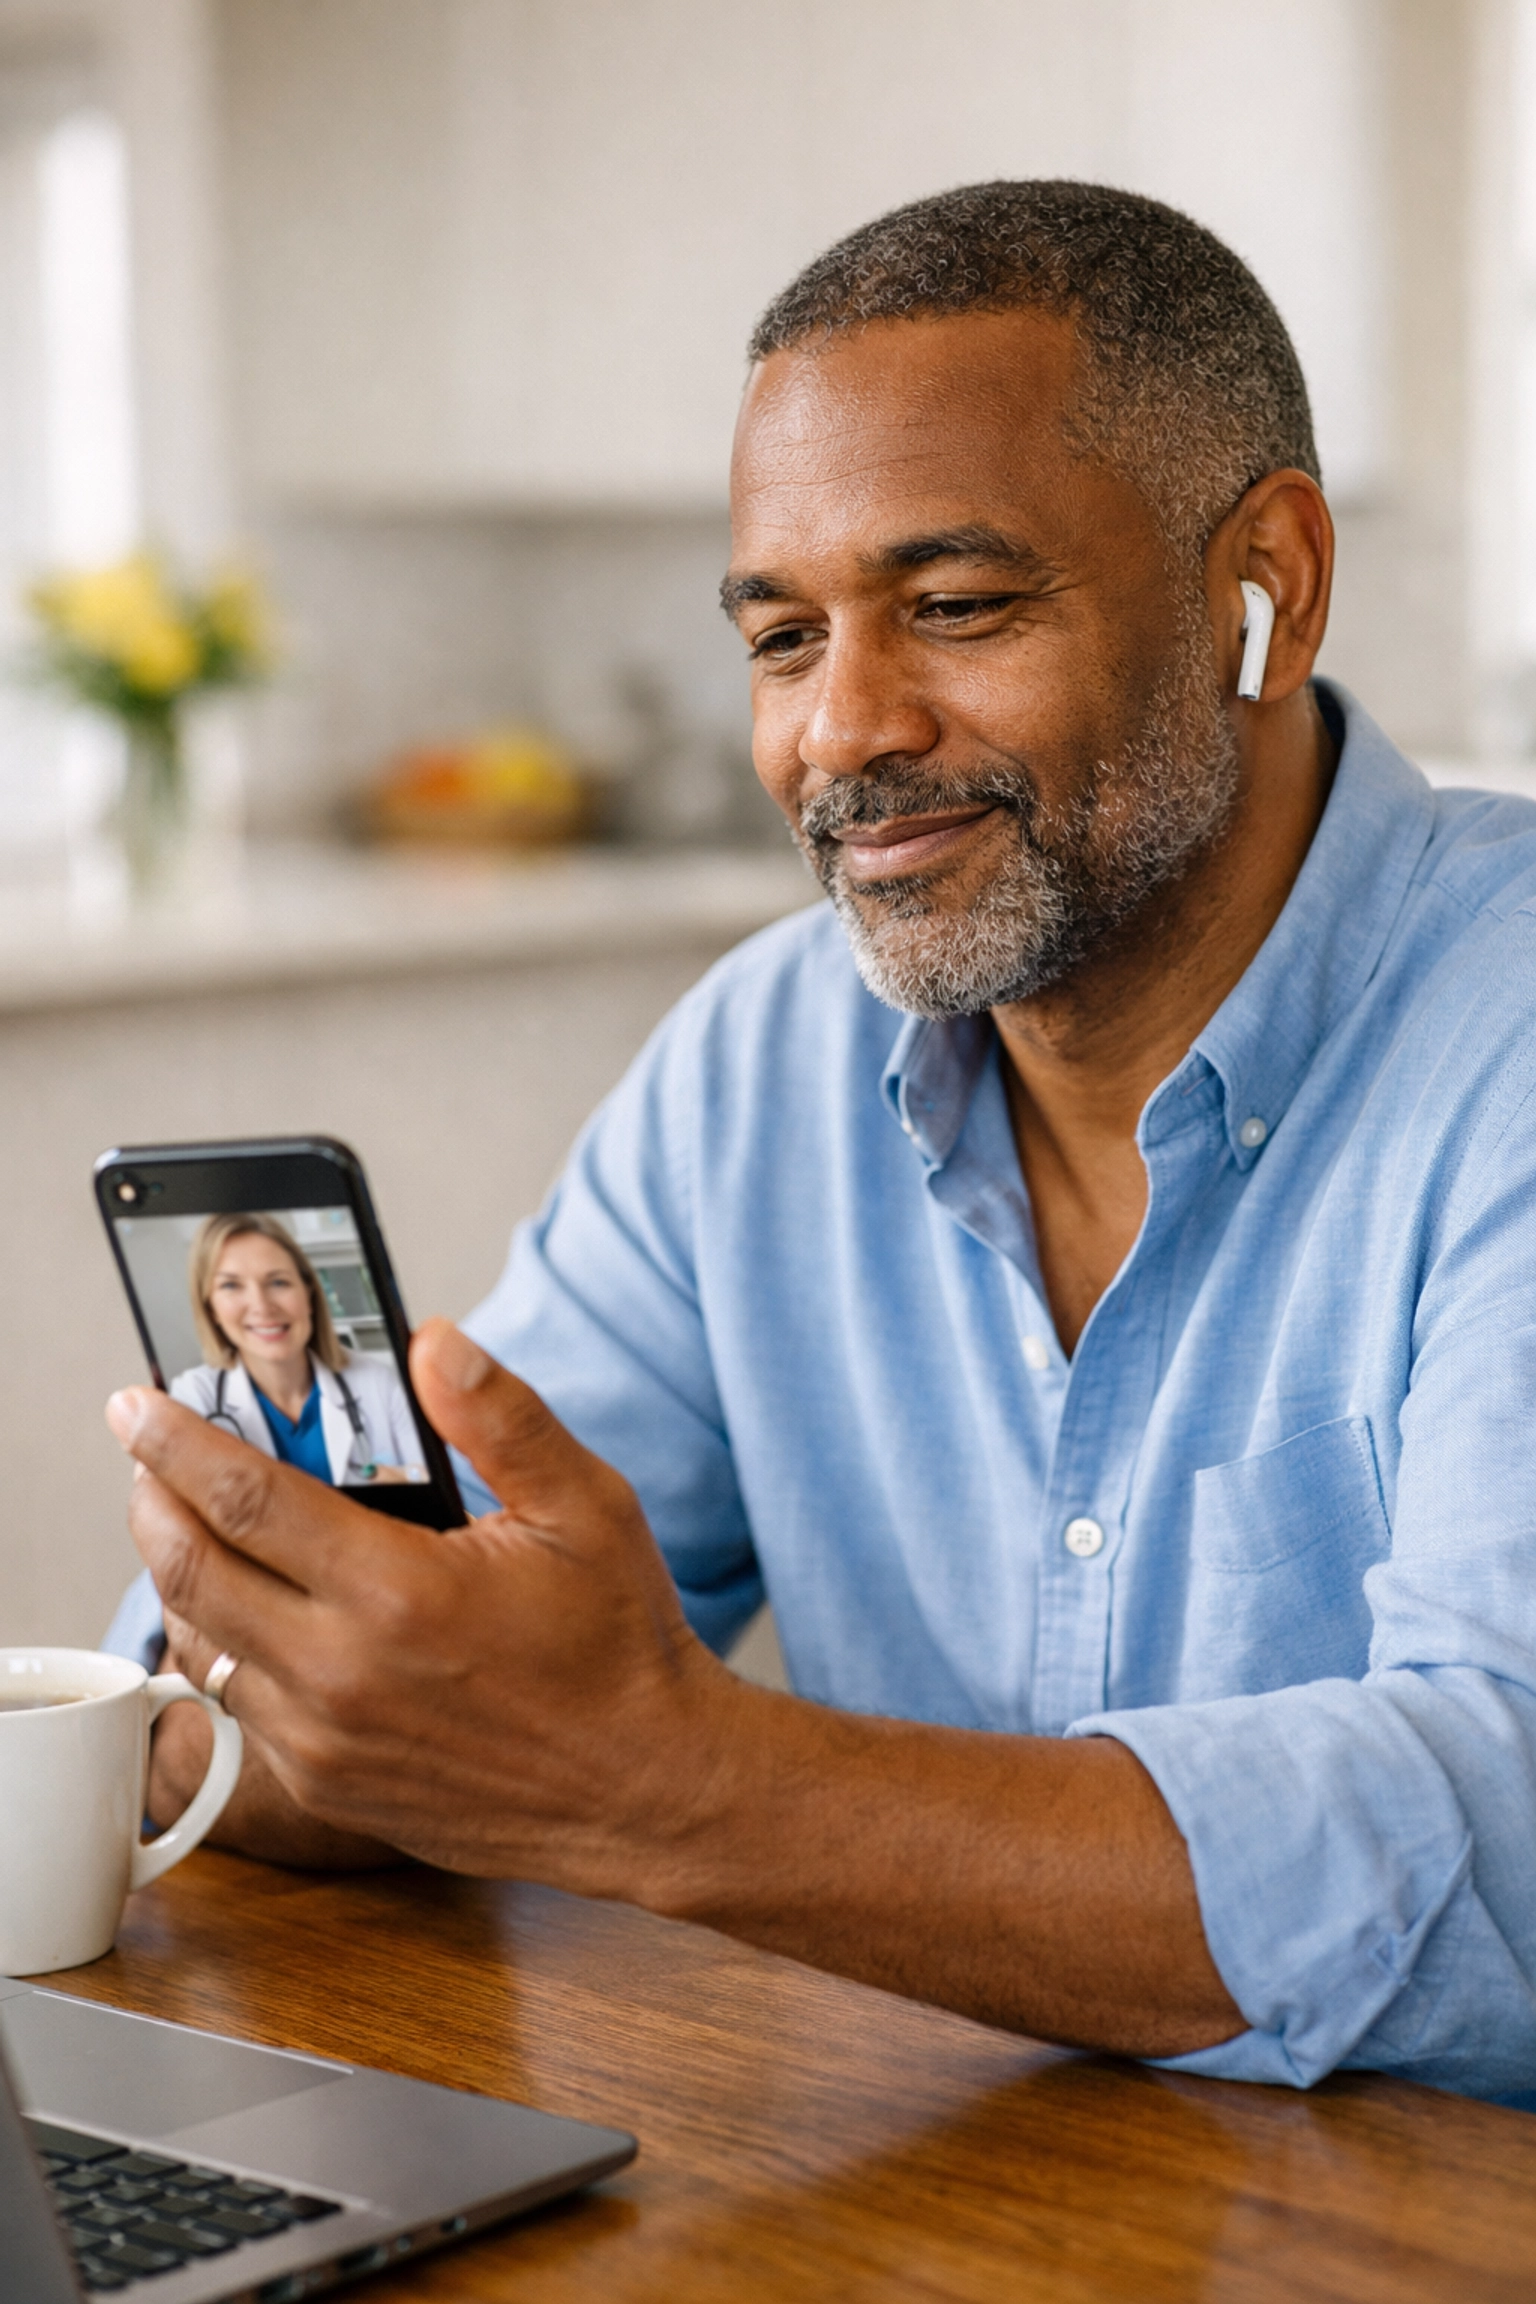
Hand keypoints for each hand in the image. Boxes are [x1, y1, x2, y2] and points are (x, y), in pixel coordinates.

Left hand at [112, 1322, 743, 1893]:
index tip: (137, 1408)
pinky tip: (254, 1610)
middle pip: (190, 1573)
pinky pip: (241, 1705)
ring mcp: (325, 1740)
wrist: (643, 1789)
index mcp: (398, 1593)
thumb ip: (501, 1418)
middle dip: (150, 1501)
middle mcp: (342, 1673)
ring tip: (190, 1525)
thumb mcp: (586, 1507)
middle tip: (144, 1458)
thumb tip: (436, 1342)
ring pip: (204, 1644)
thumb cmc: (617, 1646)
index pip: (244, 1499)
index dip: (176, 1443)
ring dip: (182, 1576)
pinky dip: (228, 1645)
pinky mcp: (328, 1785)